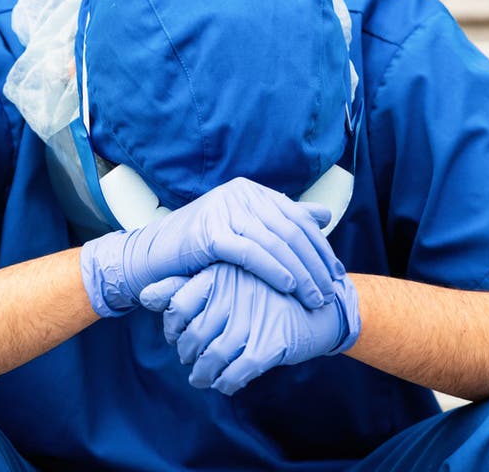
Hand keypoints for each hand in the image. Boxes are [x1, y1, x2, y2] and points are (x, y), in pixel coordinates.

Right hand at [79, 177, 344, 317]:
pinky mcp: (209, 232)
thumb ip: (282, 222)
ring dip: (300, 273)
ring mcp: (223, 210)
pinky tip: (288, 287)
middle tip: (330, 291)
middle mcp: (238, 194)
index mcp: (249, 191)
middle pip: (290, 230)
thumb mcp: (244, 231)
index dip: (319, 247)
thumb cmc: (200, 250)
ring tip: (314, 297)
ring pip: (275, 242)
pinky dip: (274, 270)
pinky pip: (251, 252)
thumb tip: (323, 215)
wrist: (152, 258)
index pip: (296, 218)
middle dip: (314, 263)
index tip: (336, 274)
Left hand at [139, 264, 360, 394]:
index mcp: (220, 273)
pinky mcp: (271, 343)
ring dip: (203, 374)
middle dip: (188, 355)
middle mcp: (233, 294)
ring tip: (202, 377)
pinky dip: (226, 382)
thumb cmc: (265, 292)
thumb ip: (182, 285)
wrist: (321, 304)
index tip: (178, 336)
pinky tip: (225, 382)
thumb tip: (143, 295)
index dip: (173, 327)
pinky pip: (237, 372)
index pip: (177, 305)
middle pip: (193, 336)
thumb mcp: (225, 279)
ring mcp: (252, 319)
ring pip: (212, 357)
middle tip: (190, 359)